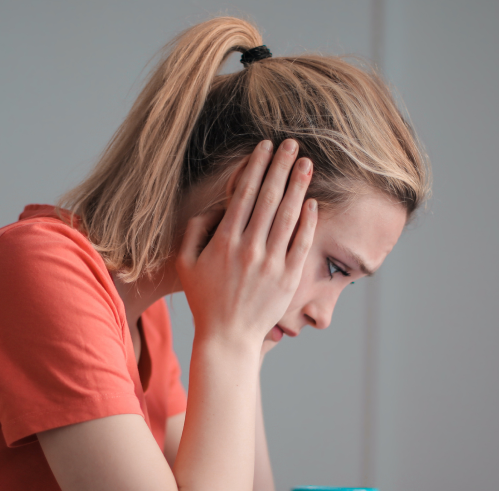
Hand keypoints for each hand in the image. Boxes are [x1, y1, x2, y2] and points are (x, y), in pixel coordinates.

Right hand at [176, 139, 317, 351]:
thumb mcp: (186, 264)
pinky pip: (301, 244)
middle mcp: (249, 249)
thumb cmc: (205, 299)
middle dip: (281, 167)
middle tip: (292, 144)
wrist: (227, 337)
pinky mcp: (288, 278)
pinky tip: (312, 202)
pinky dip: (308, 221)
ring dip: (298, 186)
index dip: (256, 167)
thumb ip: (194, 231)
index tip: (265, 147)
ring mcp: (271, 264)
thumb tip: (213, 207)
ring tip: (307, 163)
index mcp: (224, 241)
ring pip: (287, 216)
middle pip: (268, 198)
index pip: (243, 194)